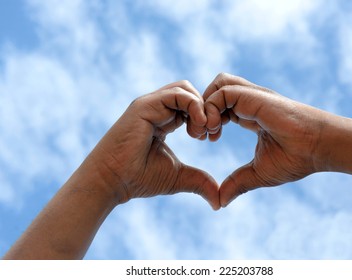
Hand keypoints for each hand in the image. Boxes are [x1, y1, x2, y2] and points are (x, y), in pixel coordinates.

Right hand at [89, 80, 219, 209]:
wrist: (113, 182)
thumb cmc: (140, 179)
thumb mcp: (178, 177)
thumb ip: (199, 181)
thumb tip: (219, 201)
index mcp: (164, 120)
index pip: (192, 106)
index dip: (207, 118)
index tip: (212, 138)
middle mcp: (157, 109)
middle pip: (191, 93)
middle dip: (208, 109)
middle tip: (211, 133)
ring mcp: (150, 105)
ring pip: (185, 89)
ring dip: (202, 107)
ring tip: (203, 131)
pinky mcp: (145, 105)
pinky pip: (177, 94)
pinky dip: (194, 106)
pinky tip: (197, 127)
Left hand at [204, 73, 325, 206]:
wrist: (320, 148)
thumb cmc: (296, 159)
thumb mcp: (258, 173)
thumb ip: (237, 183)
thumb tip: (219, 203)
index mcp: (250, 114)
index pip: (221, 106)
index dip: (208, 120)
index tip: (209, 140)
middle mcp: (250, 102)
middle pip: (216, 90)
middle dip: (201, 109)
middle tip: (202, 134)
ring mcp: (252, 97)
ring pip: (218, 84)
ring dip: (206, 105)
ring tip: (209, 130)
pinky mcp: (255, 97)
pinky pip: (223, 92)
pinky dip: (212, 108)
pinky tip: (216, 129)